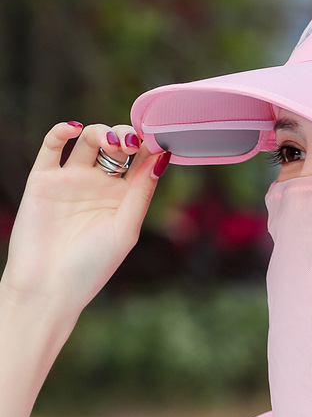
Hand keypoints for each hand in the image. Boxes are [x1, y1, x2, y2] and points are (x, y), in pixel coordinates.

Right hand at [1, 122, 168, 314]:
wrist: (48, 286)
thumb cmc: (92, 266)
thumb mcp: (125, 229)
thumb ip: (141, 193)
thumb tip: (162, 158)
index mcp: (124, 198)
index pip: (141, 162)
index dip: (149, 146)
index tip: (158, 136)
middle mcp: (100, 185)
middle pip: (116, 146)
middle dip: (126, 137)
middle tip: (130, 144)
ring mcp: (72, 180)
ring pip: (87, 141)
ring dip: (100, 133)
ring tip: (110, 143)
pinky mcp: (43, 180)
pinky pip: (51, 147)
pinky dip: (60, 132)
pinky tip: (72, 130)